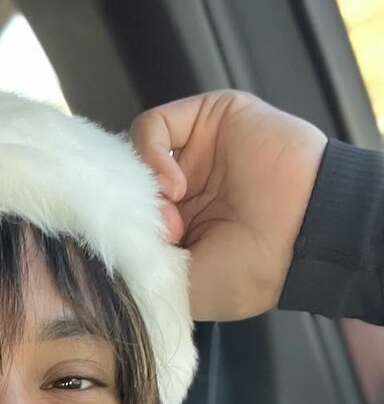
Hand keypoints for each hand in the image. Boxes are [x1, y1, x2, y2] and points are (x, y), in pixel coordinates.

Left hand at [129, 90, 326, 320]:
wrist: (302, 238)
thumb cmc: (251, 272)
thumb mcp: (183, 286)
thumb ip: (143, 265)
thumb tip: (101, 255)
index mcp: (178, 227)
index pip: (124, 214)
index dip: (115, 229)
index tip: (126, 252)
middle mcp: (183, 188)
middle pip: (126, 182)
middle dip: (130, 211)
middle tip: (158, 236)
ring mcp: (194, 153)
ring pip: (136, 153)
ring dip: (143, 185)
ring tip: (169, 213)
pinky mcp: (207, 118)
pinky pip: (154, 125)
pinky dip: (152, 154)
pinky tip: (174, 185)